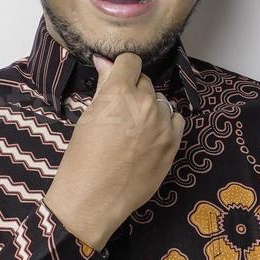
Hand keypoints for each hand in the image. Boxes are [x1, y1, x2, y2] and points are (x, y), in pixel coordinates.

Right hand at [43, 51, 185, 250]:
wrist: (94, 198)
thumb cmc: (83, 158)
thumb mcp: (88, 117)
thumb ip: (103, 85)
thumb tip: (105, 61)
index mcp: (120, 93)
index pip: (130, 61)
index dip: (122, 68)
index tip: (118, 78)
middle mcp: (145, 104)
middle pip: (145, 81)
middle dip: (134, 91)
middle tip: (120, 112)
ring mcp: (163, 125)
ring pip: (161, 101)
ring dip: (150, 108)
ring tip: (134, 129)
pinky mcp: (173, 144)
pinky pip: (176, 120)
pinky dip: (166, 123)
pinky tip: (150, 136)